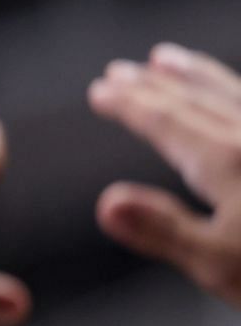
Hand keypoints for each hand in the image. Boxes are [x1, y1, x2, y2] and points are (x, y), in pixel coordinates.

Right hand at [88, 43, 240, 307]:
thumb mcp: (223, 266)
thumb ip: (164, 230)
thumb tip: (105, 201)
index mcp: (228, 164)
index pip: (166, 122)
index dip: (130, 105)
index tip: (100, 89)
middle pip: (196, 101)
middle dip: (155, 85)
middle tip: (121, 70)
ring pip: (235, 95)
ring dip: (198, 76)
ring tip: (169, 58)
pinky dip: (238, 95)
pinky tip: (236, 97)